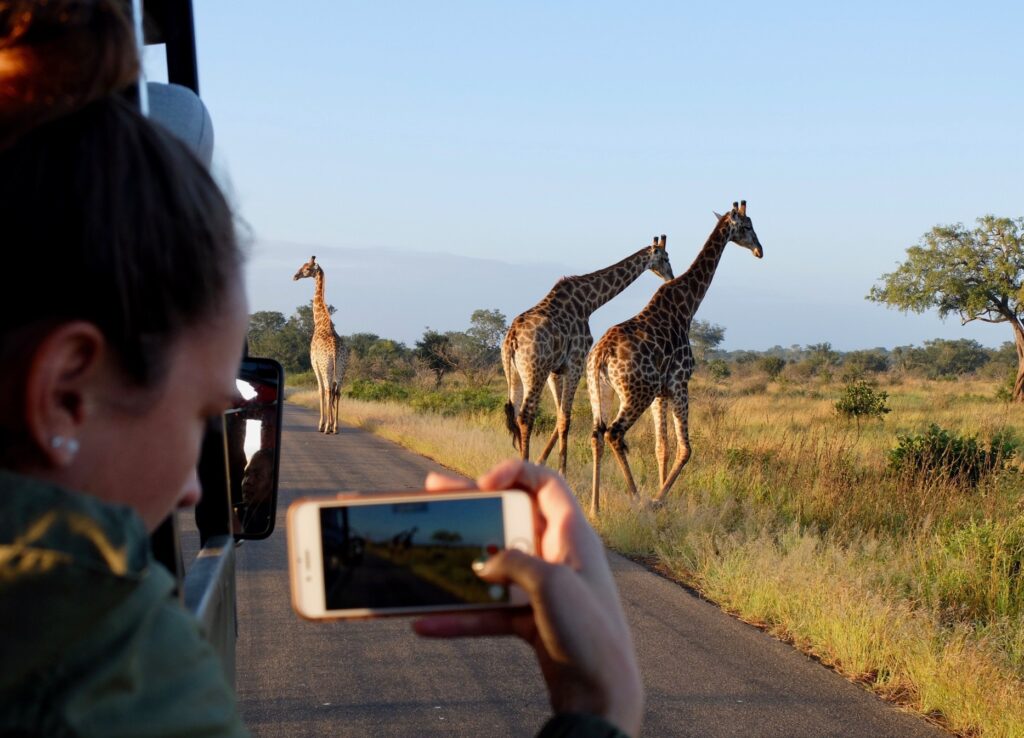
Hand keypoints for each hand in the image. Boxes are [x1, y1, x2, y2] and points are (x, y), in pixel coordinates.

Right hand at [413, 460, 643, 736]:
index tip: (482, 483)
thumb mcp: (549, 583)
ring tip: (426, 543)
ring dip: (459, 558)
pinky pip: (488, 611)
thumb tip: (484, 567)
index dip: (514, 472)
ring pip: (494, 564)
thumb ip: (512, 561)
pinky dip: (460, 616)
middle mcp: (558, 555)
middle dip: (472, 506)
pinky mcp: (531, 621)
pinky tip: (426, 623)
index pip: (546, 483)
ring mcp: (543, 588)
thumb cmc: (590, 631)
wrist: (602, 695)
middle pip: (509, 519)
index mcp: (572, 534)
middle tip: (434, 491)